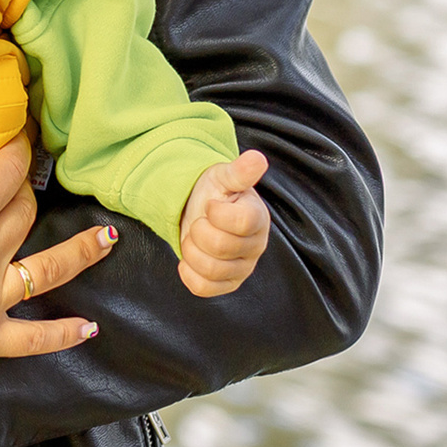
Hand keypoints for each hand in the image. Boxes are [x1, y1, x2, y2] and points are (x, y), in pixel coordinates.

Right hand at [0, 85, 119, 379]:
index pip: (5, 172)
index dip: (16, 148)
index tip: (21, 132)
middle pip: (24, 213)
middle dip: (29, 190)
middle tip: (29, 176)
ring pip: (48, 270)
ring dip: (80, 253)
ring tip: (108, 239)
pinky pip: (34, 337)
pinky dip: (62, 334)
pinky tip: (87, 329)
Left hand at [177, 149, 269, 296]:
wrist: (201, 212)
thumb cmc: (215, 193)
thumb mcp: (223, 177)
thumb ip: (239, 171)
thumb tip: (257, 158)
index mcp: (258, 218)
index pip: (240, 222)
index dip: (216, 212)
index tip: (211, 204)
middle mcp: (255, 247)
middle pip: (219, 247)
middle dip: (198, 230)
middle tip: (199, 221)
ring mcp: (243, 268)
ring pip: (210, 270)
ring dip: (191, 250)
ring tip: (195, 237)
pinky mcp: (227, 284)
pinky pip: (203, 288)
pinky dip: (188, 272)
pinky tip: (190, 257)